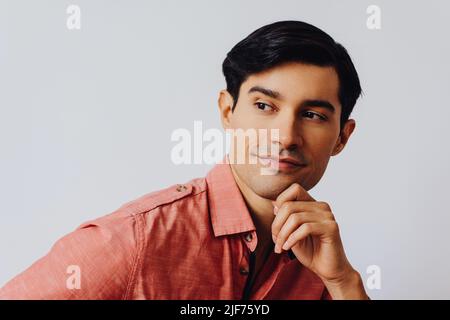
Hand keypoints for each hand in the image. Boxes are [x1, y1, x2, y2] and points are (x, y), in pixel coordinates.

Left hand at [271, 183, 367, 298]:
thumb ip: (285, 217)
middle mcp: (322, 206)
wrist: (328, 270)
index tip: (276, 223)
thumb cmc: (310, 251)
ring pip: (295, 218)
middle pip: (289, 206)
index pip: (294, 189)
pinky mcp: (331, 228)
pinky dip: (292, 239)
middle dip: (276, 225)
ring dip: (282, 234)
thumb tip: (274, 204)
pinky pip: (305, 228)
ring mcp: (328, 216)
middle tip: (275, 240)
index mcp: (313, 204)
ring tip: (280, 246)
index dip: (280, 202)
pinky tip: (287, 247)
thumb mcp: (291, 232)